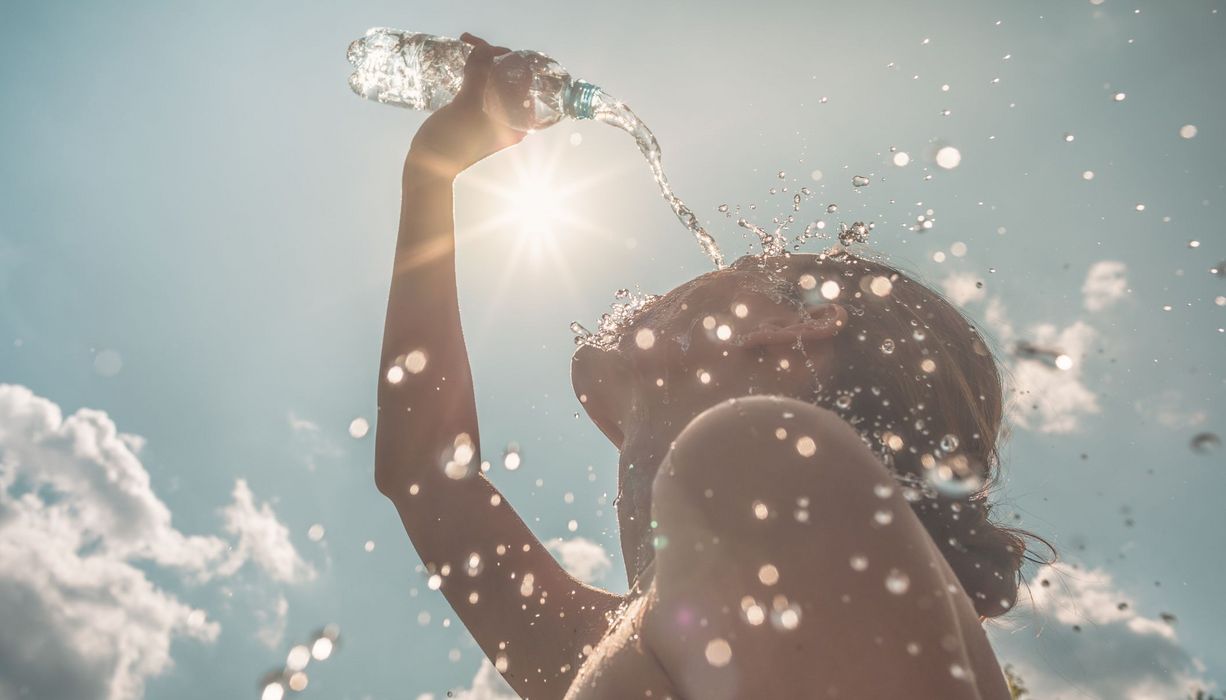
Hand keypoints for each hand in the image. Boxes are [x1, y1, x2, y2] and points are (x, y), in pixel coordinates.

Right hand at [406, 33, 527, 180]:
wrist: (427, 168)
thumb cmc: (452, 140)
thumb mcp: (467, 105)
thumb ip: (479, 75)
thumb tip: (486, 49)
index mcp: (517, 122)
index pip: (522, 81)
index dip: (506, 59)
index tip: (485, 48)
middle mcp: (510, 121)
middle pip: (508, 79)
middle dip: (492, 58)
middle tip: (470, 43)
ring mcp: (493, 120)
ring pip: (493, 83)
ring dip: (481, 65)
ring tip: (466, 48)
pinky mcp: (476, 119)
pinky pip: (481, 91)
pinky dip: (474, 76)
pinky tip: (464, 66)